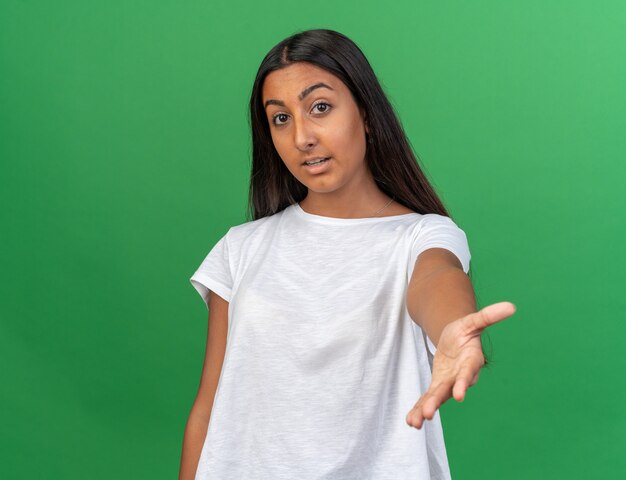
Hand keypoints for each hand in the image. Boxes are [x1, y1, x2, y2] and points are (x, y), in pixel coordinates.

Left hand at [405, 301, 515, 428]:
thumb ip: (489, 316)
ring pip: (436, 398)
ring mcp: (448, 382)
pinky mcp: (438, 385)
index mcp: (471, 362)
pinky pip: (428, 398)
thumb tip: (511, 306)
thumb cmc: (466, 330)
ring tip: (415, 422)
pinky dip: (419, 408)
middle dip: (437, 401)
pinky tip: (411, 421)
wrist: (456, 338)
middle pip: (449, 390)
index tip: (458, 395)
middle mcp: (460, 376)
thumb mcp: (473, 321)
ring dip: (426, 409)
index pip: (468, 373)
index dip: (464, 383)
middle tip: (428, 413)